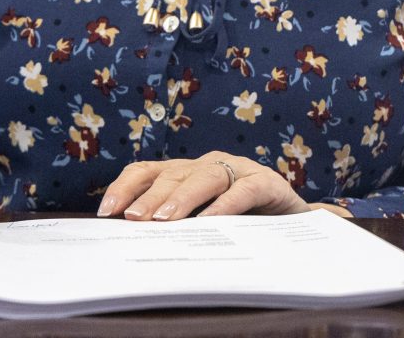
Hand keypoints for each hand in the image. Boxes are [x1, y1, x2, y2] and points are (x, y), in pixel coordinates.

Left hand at [96, 151, 350, 220]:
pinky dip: (224, 205)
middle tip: (133, 219)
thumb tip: (134, 240)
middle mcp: (209, 163)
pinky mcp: (265, 182)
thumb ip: (176, 223)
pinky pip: (242, 191)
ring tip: (164, 220)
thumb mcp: (203, 220)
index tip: (106, 212)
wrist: (297, 223)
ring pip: (204, 177)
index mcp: (187, 171)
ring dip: (182, 198)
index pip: (148, 171)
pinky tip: (210, 221)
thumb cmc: (242, 222)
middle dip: (150, 196)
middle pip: (172, 173)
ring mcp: (238, 169)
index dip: (125, 187)